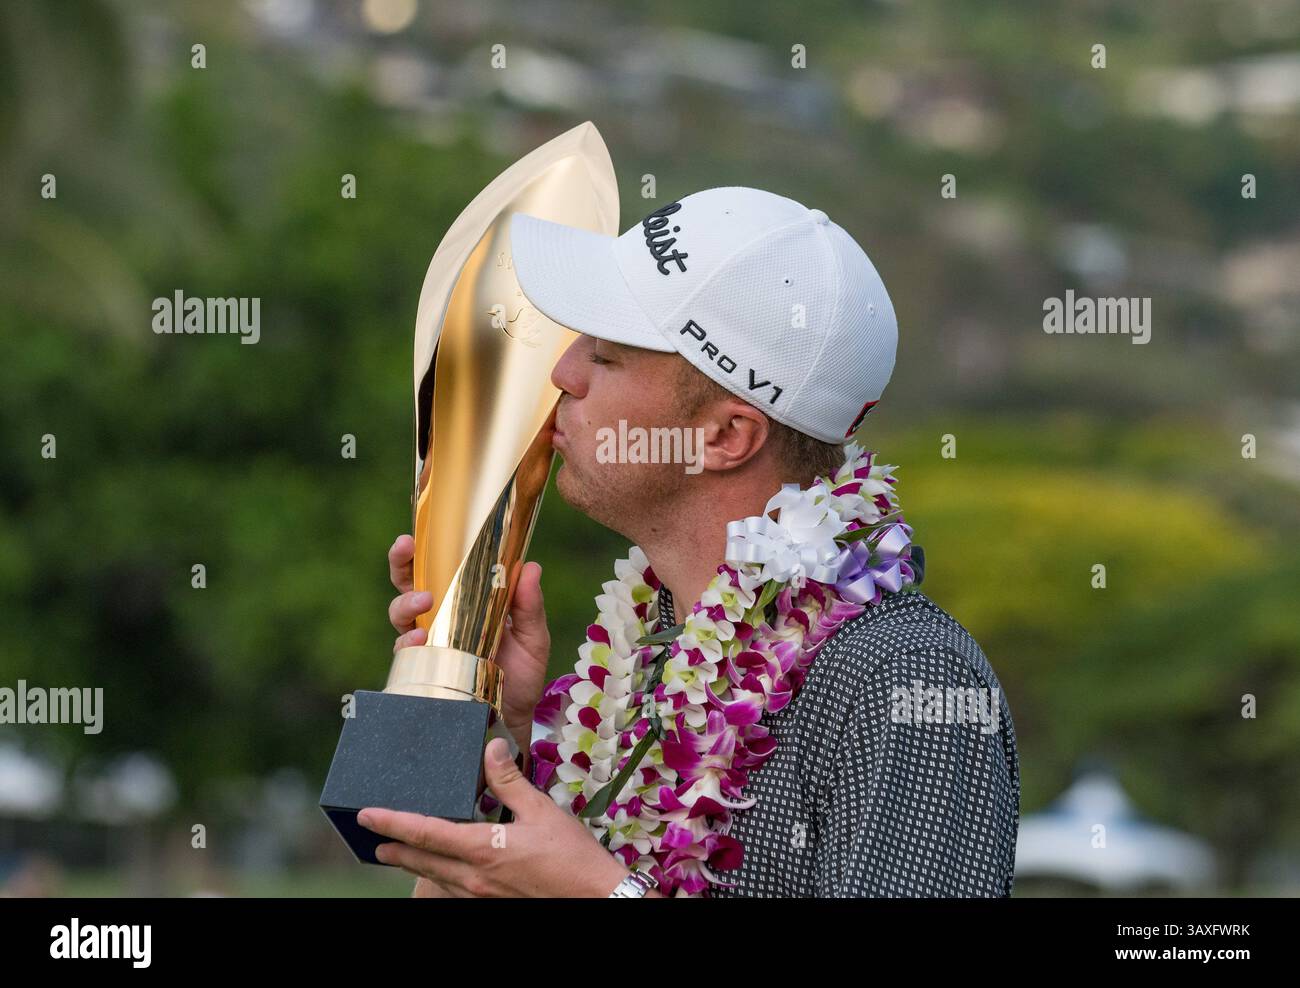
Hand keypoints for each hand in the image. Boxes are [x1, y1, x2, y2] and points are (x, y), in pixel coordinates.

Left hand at [360, 738, 631, 897]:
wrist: (594, 898)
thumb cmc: (572, 857)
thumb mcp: (542, 810)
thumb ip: (510, 780)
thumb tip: (491, 748)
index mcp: (483, 849)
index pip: (426, 833)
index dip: (393, 822)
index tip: (367, 814)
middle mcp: (474, 876)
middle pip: (422, 861)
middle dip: (394, 848)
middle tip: (372, 839)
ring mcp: (482, 895)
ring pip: (436, 879)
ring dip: (413, 865)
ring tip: (396, 854)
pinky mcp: (494, 903)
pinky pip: (455, 890)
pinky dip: (440, 878)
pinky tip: (442, 872)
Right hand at [387, 534, 550, 754]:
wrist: (513, 721)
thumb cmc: (522, 675)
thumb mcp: (533, 637)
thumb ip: (529, 606)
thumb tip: (531, 567)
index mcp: (465, 602)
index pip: (438, 568)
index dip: (424, 549)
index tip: (417, 532)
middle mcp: (441, 620)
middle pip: (408, 584)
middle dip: (401, 563)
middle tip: (406, 549)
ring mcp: (430, 645)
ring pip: (401, 616)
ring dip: (406, 602)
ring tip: (424, 601)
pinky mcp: (423, 670)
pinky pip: (405, 653)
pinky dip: (409, 643)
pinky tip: (421, 640)